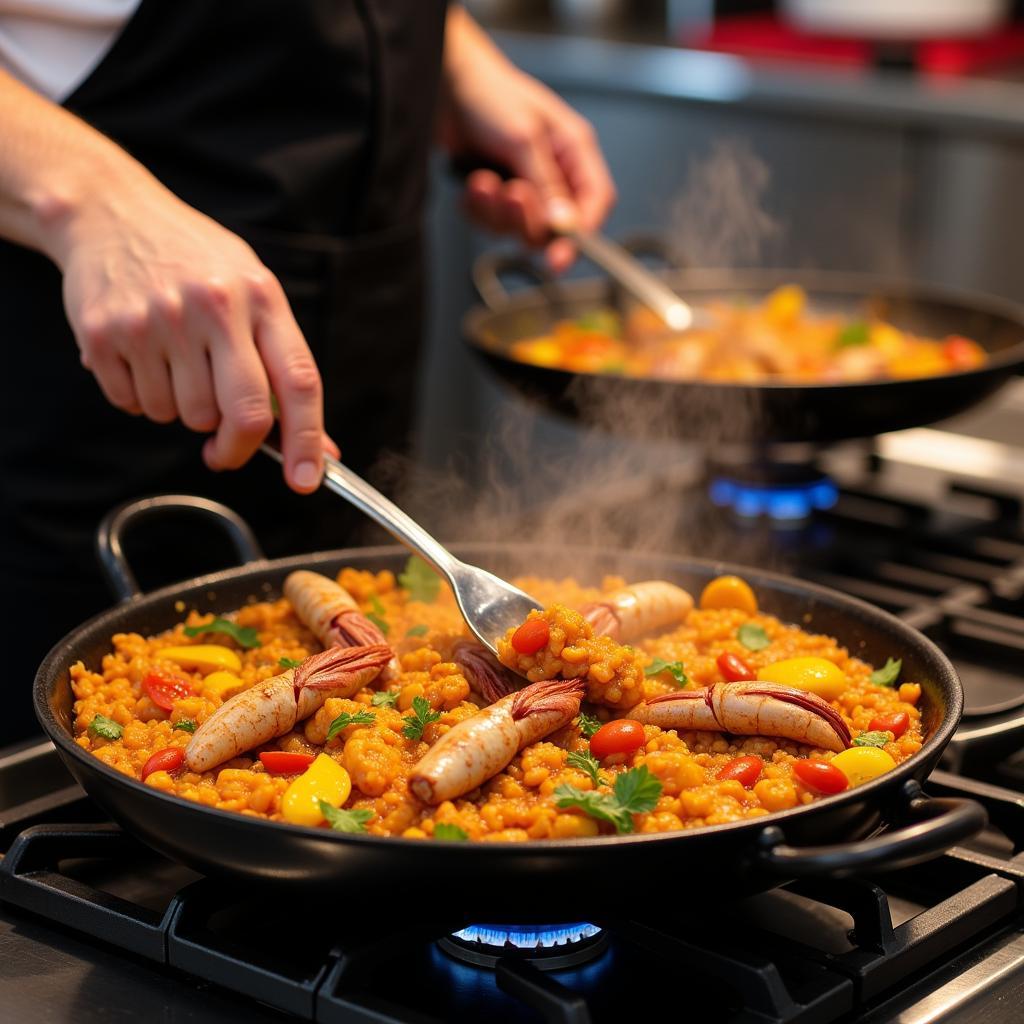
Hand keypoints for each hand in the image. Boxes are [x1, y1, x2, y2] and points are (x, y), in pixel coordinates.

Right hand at [53, 178, 333, 491]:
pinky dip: (142, 399)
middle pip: (243, 414)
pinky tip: (143, 359)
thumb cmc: (195, 262)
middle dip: (237, 449)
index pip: (297, 382)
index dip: (307, 440)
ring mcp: (157, 320)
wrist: (110, 214)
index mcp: (260, 297)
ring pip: (184, 418)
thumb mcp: (253, 295)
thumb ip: (286, 369)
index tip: (306, 480)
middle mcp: (212, 307)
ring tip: (176, 366)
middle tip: (225, 451)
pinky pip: (135, 406)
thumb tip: (320, 447)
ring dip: (183, 413)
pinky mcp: (106, 335)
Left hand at [440, 13, 615, 272]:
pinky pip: (493, 225)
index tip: (560, 258)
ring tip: (484, 182)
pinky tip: (473, 183)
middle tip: (511, 193)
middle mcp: (554, 174)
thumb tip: (566, 223)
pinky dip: (479, 209)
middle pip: (556, 227)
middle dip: (528, 218)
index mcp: (574, 153)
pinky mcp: (497, 199)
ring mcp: (525, 188)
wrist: (445, 87)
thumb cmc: (490, 95)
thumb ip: (548, 184)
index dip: (582, 235)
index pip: (596, 204)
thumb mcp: (525, 137)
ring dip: (498, 212)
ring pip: (521, 230)